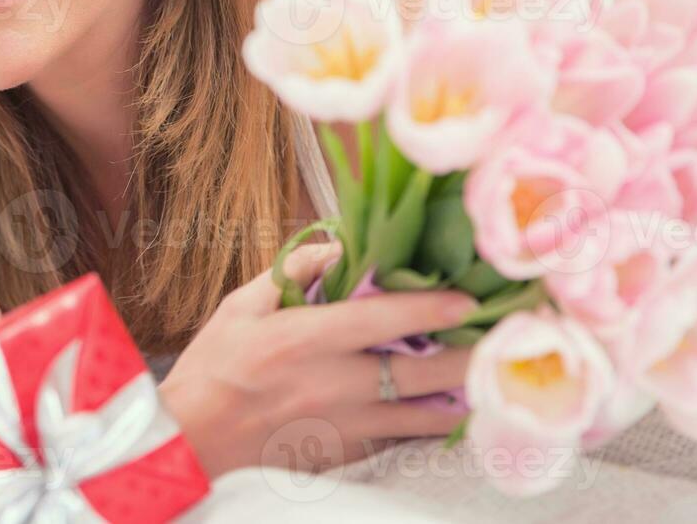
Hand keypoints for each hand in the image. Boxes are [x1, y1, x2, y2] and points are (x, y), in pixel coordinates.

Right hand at [158, 243, 475, 477]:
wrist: (191, 442)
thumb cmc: (214, 369)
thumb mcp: (240, 307)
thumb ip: (292, 273)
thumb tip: (338, 244)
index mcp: (305, 341)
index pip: (382, 320)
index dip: (432, 307)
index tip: (470, 300)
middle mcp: (334, 385)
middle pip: (422, 374)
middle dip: (470, 356)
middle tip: (504, 336)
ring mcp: (345, 425)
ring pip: (424, 415)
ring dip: (463, 394)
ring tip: (496, 372)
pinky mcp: (347, 453)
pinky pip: (402, 438)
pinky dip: (430, 422)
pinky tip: (453, 407)